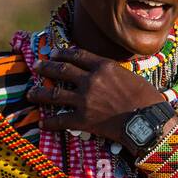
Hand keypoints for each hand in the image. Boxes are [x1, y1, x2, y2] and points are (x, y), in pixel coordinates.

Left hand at [25, 45, 162, 148]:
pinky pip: (60, 120)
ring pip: (54, 94)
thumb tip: (105, 73)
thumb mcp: (130, 75)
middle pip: (62, 70)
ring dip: (39, 93)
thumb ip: (112, 72)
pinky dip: (49, 122)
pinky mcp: (83, 119)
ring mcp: (84, 100)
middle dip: (46, 67)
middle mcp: (90, 80)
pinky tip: (42, 124)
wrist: (147, 119)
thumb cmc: (146, 98)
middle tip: (36, 66)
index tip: (54, 53)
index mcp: (103, 66)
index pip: (77, 55)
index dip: (63, 53)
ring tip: (30, 93)